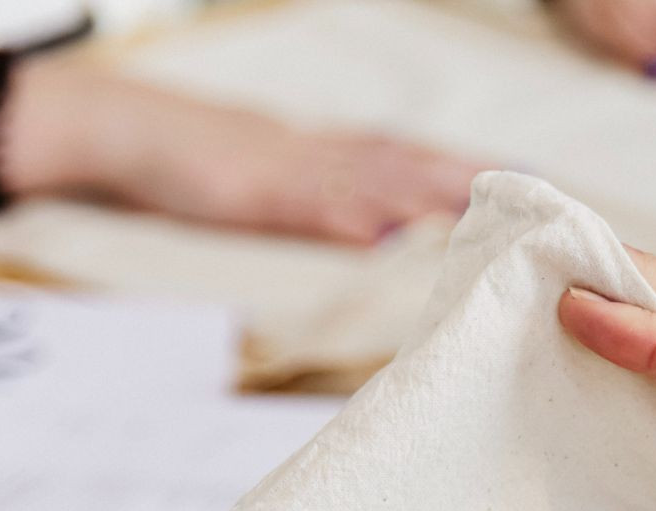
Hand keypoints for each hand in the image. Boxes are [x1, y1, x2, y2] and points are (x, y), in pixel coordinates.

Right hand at [25, 73, 480, 245]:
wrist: (123, 132)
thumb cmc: (193, 164)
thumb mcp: (270, 188)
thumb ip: (325, 206)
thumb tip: (380, 233)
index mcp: (324, 155)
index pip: (406, 157)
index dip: (462, 167)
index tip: (522, 177)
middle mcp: (319, 155)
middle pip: (406, 161)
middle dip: (467, 175)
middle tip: (533, 188)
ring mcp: (289, 168)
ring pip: (371, 178)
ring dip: (426, 192)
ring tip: (482, 204)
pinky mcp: (254, 190)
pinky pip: (308, 203)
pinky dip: (348, 217)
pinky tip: (385, 233)